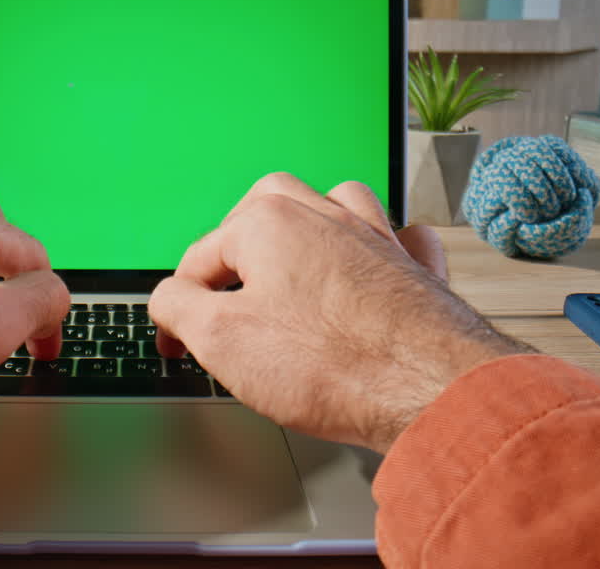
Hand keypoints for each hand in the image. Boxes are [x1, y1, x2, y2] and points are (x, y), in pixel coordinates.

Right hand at [149, 173, 531, 453]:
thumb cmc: (333, 365)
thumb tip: (169, 299)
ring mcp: (374, 237)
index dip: (178, 309)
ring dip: (303, 236)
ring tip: (287, 278)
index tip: (176, 344)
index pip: (198, 259)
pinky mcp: (414, 269)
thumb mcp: (220, 341)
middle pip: (260, 216)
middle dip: (237, 256)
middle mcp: (324, 214)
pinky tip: (375, 265)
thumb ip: (177, 307)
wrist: (430, 390)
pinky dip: (382, 246)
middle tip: (225, 306)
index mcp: (268, 220)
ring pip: (330, 209)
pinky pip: (398, 237)